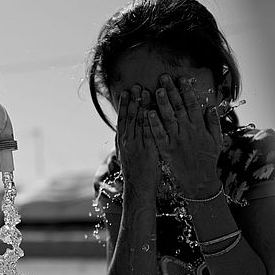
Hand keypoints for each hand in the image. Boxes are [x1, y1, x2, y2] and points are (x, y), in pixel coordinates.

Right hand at [116, 85, 159, 199]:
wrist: (138, 188)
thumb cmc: (136, 173)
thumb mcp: (128, 155)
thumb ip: (128, 142)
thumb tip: (127, 132)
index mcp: (122, 141)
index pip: (122, 118)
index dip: (125, 104)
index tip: (127, 91)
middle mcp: (127, 141)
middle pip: (130, 116)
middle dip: (133, 100)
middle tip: (136, 85)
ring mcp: (136, 144)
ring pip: (138, 121)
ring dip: (142, 105)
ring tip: (145, 91)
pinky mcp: (147, 150)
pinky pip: (148, 132)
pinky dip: (149, 120)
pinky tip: (152, 110)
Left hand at [148, 74, 222, 197]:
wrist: (200, 181)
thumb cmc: (208, 160)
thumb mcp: (216, 141)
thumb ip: (214, 123)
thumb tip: (211, 106)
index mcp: (200, 127)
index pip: (193, 104)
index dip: (187, 91)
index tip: (182, 79)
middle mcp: (188, 131)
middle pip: (179, 107)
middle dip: (172, 91)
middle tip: (164, 78)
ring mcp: (176, 140)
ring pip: (168, 118)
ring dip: (162, 103)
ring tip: (155, 90)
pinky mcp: (167, 150)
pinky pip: (159, 135)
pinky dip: (154, 124)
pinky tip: (148, 113)